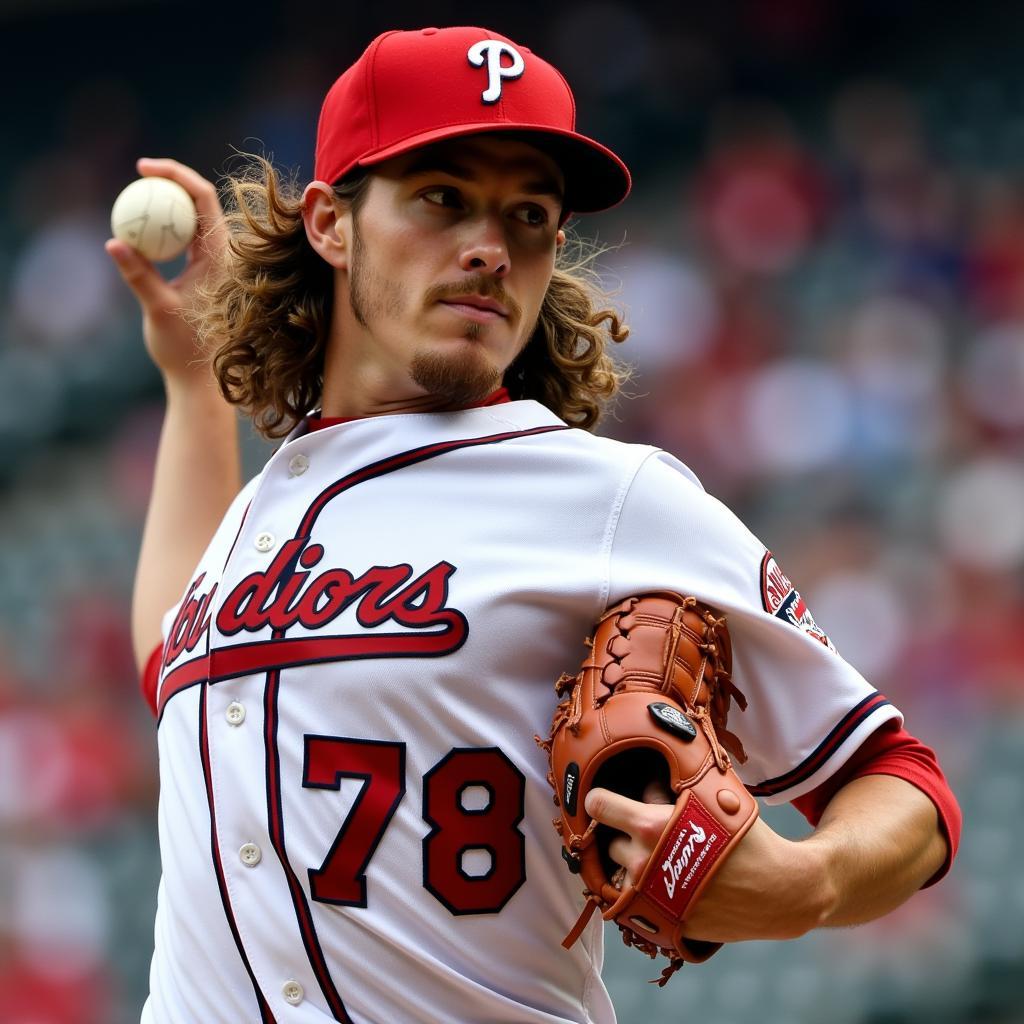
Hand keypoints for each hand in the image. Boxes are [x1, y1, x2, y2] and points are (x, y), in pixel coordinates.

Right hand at [105, 158, 227, 384]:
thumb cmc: (185, 349)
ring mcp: (218, 266)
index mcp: (222, 258)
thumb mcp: (158, 309)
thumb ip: (138, 275)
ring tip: (139, 195)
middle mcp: (226, 258)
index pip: (204, 199)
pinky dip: (168, 228)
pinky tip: (144, 229)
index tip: (144, 167)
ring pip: (195, 220)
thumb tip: (114, 242)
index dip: (177, 174)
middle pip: (202, 202)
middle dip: (172, 181)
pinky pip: (189, 239)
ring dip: (171, 203)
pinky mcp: (208, 275)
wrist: (202, 380)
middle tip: (140, 173)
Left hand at [585, 786, 829, 942]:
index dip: (599, 798)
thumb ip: (672, 786)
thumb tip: (644, 776)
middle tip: (651, 824)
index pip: (599, 806)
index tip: (601, 797)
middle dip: (625, 831)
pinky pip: (635, 902)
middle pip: (609, 841)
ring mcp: (651, 899)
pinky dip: (642, 889)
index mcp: (650, 828)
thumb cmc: (747, 838)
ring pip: (621, 872)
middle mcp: (643, 866)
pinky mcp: (662, 923)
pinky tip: (663, 878)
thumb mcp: (712, 796)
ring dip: (632, 861)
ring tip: (659, 853)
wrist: (779, 893)